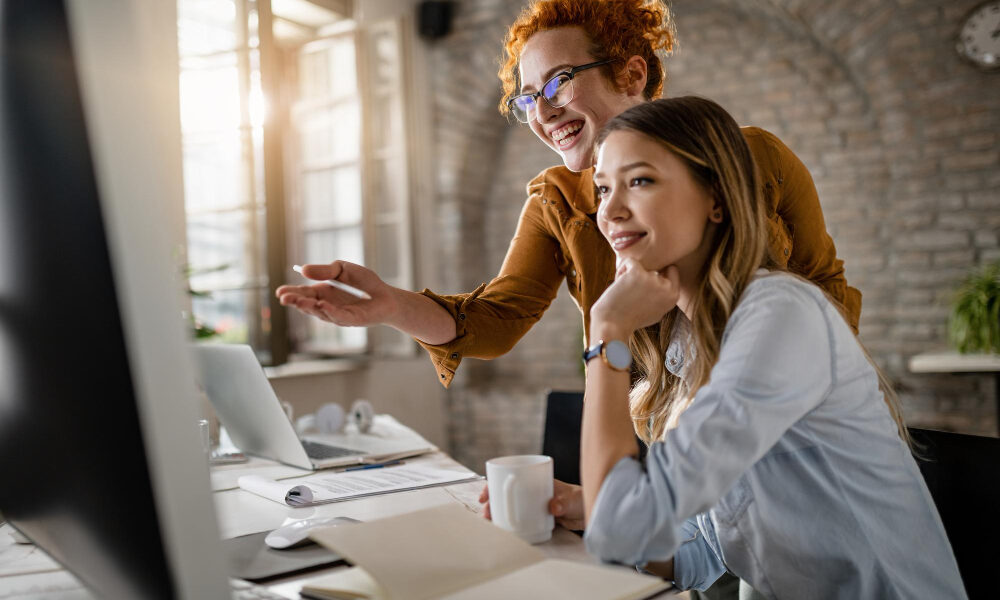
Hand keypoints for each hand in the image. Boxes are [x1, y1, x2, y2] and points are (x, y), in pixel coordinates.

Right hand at [275, 261, 395, 326]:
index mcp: (322, 292)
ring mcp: (338, 315)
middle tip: (284, 298)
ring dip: (309, 306)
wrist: (386, 295)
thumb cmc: (365, 282)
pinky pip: (339, 316)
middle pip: (307, 305)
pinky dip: (330, 311)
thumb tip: (304, 270)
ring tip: (298, 300)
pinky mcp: (352, 320)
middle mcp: (327, 306)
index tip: (279, 291)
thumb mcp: (343, 269)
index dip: (291, 293)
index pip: (303, 293)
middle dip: (295, 301)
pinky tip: (322, 305)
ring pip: (320, 312)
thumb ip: (325, 270)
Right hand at [478, 479, 584, 530]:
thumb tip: (553, 507)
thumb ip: (563, 503)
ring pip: (511, 507)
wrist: (589, 511)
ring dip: (499, 514)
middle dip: (493, 502)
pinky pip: (520, 519)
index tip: (486, 494)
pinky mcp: (536, 517)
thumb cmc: (580, 498)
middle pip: (506, 494)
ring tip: (493, 523)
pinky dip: (510, 523)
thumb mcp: (572, 499)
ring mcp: (532, 504)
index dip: (494, 484)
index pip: (509, 477)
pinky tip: (505, 529)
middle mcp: (531, 491)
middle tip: (486, 513)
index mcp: (535, 480)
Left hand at [589, 259, 679, 339]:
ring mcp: (652, 279)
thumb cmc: (631, 319)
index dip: (658, 273)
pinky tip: (617, 282)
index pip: (672, 270)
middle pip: (653, 269)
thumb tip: (663, 276)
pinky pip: (629, 261)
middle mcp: (666, 287)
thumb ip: (662, 296)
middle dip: (642, 276)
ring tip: (624, 291)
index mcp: (673, 296)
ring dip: (630, 274)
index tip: (645, 283)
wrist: (613, 325)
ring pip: (641, 265)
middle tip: (632, 292)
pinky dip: (621, 269)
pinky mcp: (637, 273)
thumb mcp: (656, 311)